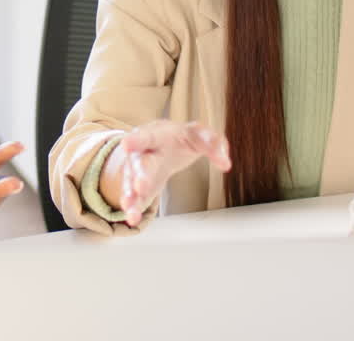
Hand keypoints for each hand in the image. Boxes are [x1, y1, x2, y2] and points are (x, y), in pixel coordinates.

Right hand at [110, 120, 230, 226]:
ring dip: (130, 195)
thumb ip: (215, 144)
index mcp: (156, 135)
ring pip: (131, 182)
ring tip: (130, 208)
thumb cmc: (182, 138)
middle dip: (140, 174)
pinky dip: (134, 208)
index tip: (127, 144)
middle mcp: (142, 152)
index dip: (137, 140)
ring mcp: (137, 171)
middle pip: (139, 162)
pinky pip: (135, 198)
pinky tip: (133, 218)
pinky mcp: (138, 188)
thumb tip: (225, 164)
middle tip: (141, 186)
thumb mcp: (200, 135)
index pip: (147, 136)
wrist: (165, 143)